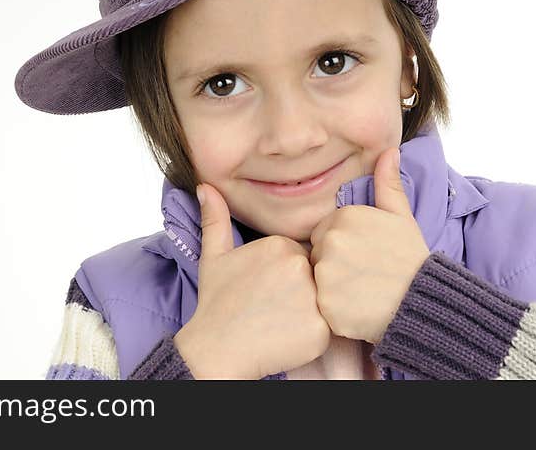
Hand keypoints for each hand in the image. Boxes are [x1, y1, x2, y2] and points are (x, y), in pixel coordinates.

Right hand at [173, 182, 331, 379]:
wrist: (216, 350)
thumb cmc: (217, 303)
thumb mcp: (213, 256)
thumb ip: (215, 219)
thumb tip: (205, 186)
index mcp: (280, 244)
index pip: (302, 256)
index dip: (288, 276)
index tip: (269, 290)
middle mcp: (298, 266)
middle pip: (316, 276)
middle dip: (303, 292)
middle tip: (276, 308)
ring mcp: (311, 297)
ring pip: (326, 300)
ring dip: (311, 311)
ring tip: (283, 322)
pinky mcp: (320, 328)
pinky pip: (331, 328)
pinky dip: (315, 335)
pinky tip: (289, 337)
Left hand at [309, 147, 429, 343]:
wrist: (422, 302)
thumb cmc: (410, 259)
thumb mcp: (401, 217)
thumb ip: (388, 184)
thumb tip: (390, 150)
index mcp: (344, 216)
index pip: (326, 232)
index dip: (344, 246)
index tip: (364, 256)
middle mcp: (331, 240)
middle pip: (318, 253)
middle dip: (335, 265)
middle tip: (364, 275)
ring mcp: (326, 272)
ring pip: (316, 279)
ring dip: (333, 287)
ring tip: (361, 291)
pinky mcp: (326, 302)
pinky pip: (319, 303)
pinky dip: (334, 308)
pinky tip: (356, 307)